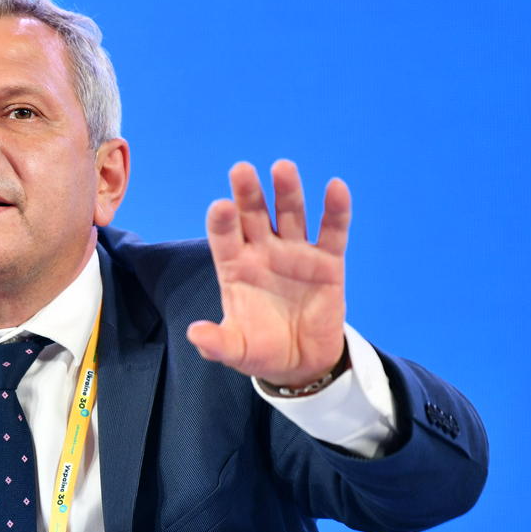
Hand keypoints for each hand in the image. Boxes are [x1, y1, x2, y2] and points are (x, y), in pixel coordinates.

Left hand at [186, 160, 349, 387]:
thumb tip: (195, 335)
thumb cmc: (261, 350)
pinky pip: (332, 232)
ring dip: (287, 191)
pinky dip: (335, 210)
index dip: (222, 221)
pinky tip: (335, 188)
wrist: (301, 362)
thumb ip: (217, 343)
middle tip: (241, 170)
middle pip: (254, 214)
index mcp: (235, 266)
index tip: (220, 206)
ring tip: (282, 169)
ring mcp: (295, 253)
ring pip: (291, 214)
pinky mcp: (328, 262)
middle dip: (248, 193)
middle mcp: (263, 251)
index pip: (224, 235)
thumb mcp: (236, 351)